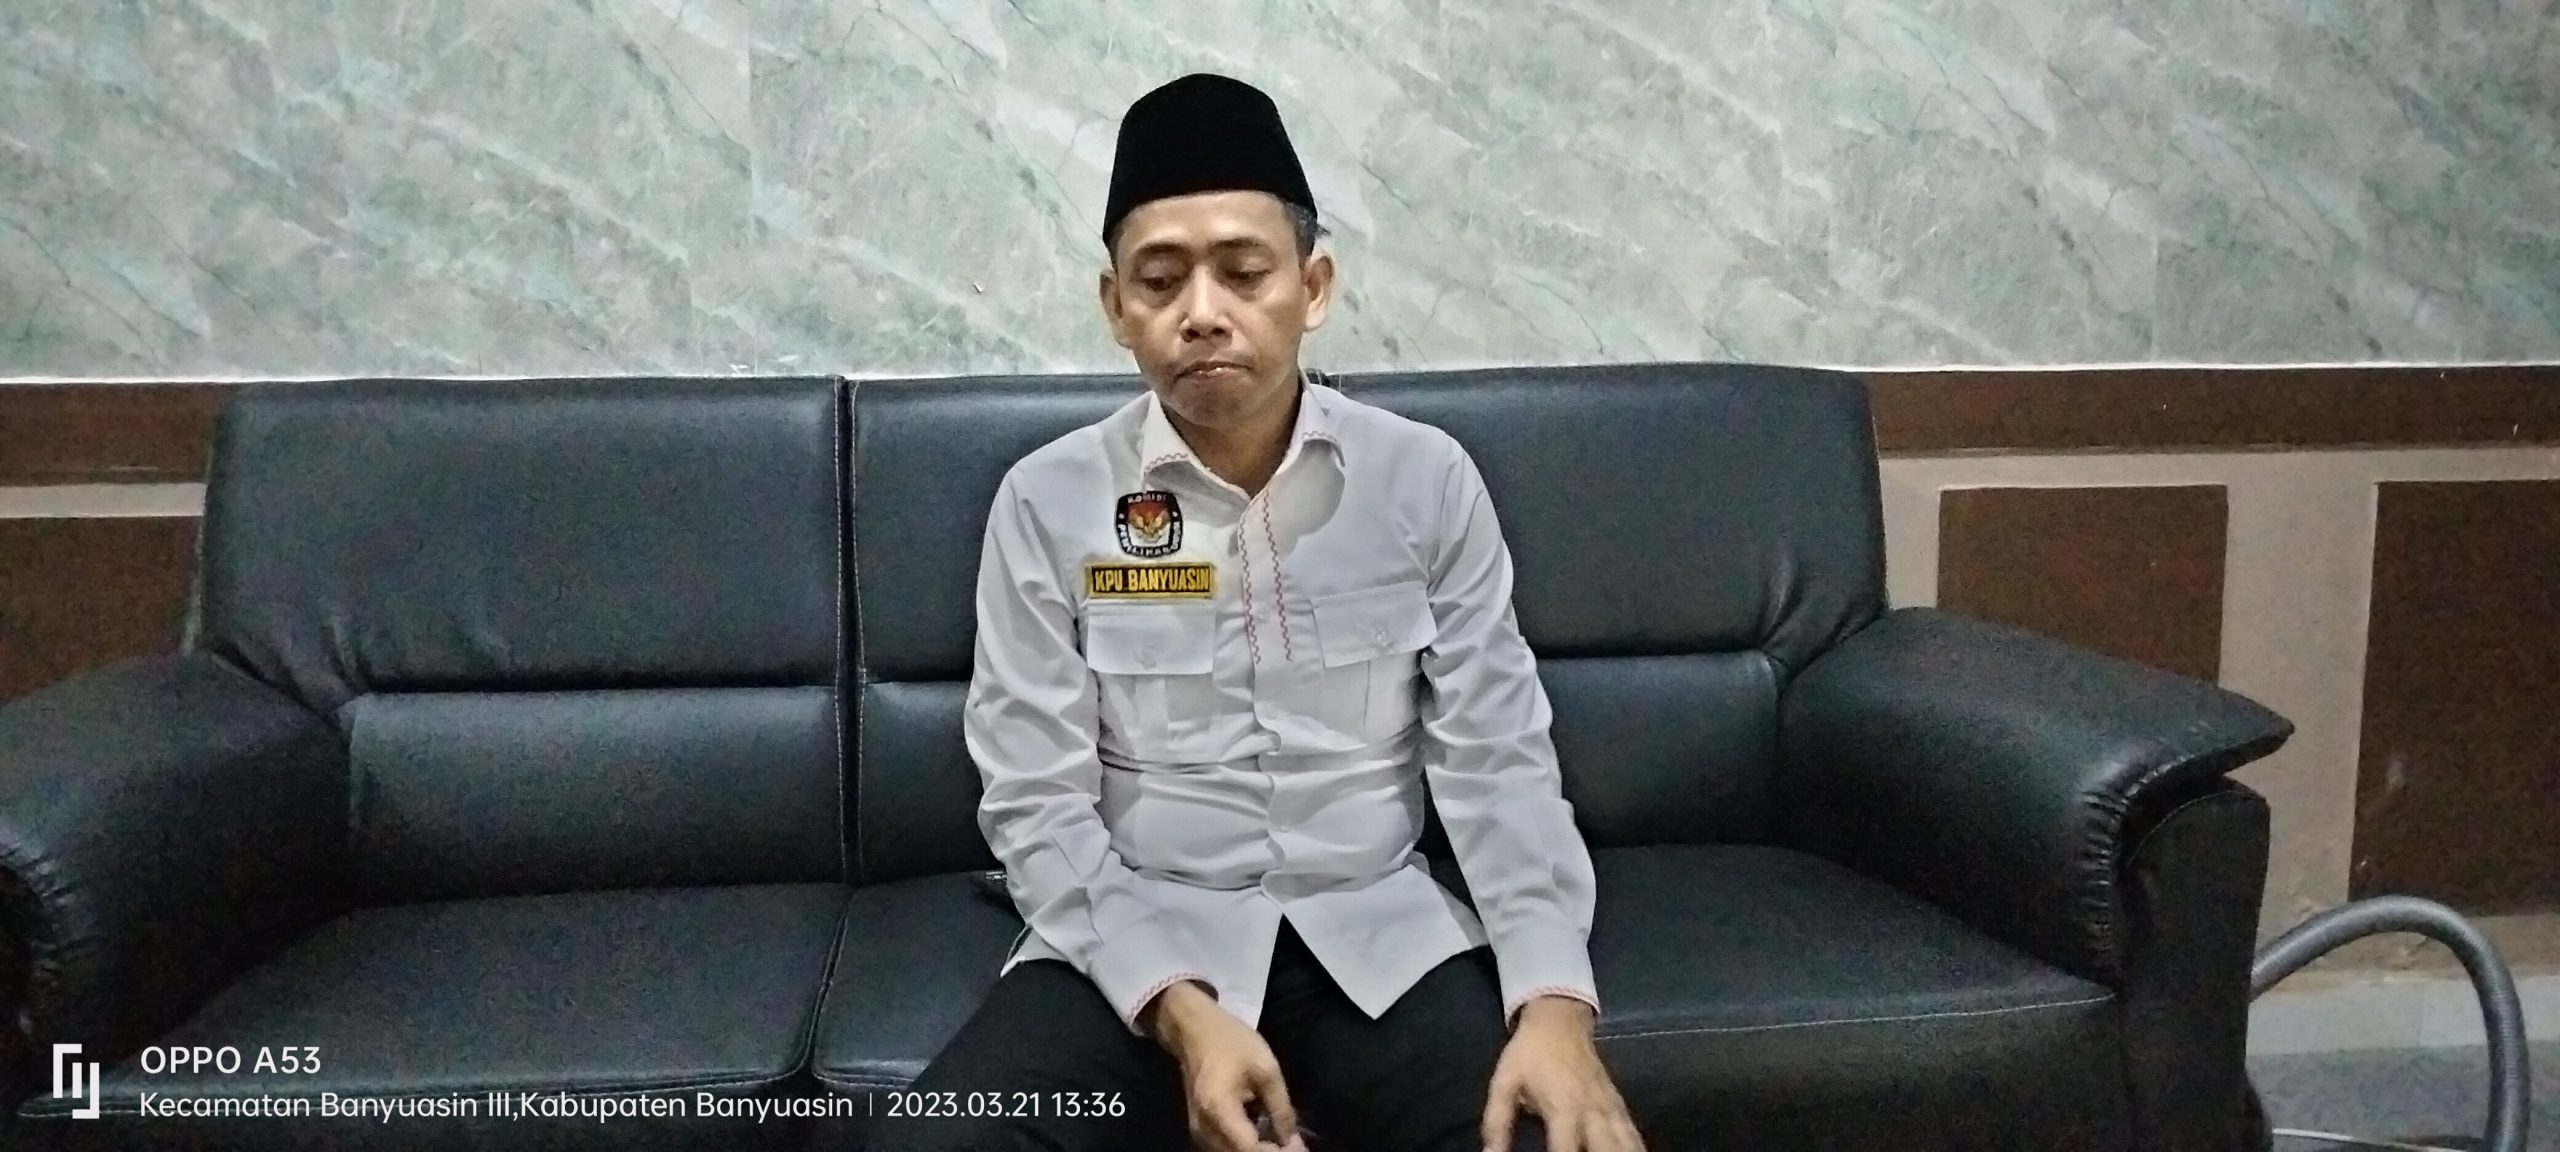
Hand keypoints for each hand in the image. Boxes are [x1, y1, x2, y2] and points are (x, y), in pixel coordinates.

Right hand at [1143, 982, 1307, 1151]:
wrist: (1193, 1029)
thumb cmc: (1231, 1042)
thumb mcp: (1266, 1070)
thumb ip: (1281, 1109)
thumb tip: (1293, 1141)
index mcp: (1219, 1111)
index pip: (1250, 1150)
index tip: (1301, 1147)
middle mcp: (1203, 1128)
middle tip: (1296, 1145)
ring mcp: (1198, 1131)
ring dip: (1258, 1150)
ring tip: (1284, 1142)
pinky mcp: (1199, 1129)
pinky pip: (1224, 1148)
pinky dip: (1245, 1147)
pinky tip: (1265, 1137)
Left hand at [1482, 996, 1642, 1151]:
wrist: (1560, 1018)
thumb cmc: (1528, 1053)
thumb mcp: (1504, 1084)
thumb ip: (1497, 1123)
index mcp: (1563, 1107)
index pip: (1566, 1150)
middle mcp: (1592, 1111)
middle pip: (1606, 1151)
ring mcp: (1609, 1107)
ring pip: (1627, 1143)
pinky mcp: (1618, 1103)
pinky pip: (1632, 1133)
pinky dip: (1634, 1147)